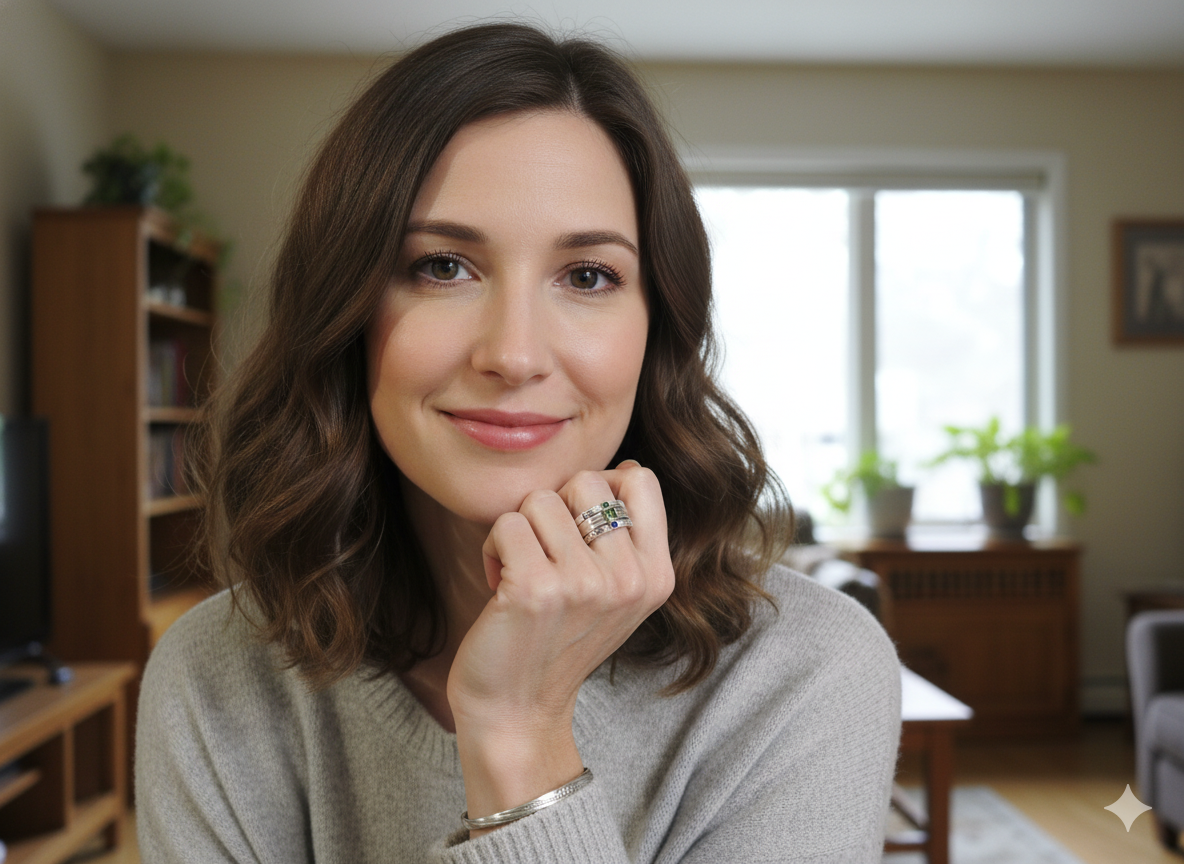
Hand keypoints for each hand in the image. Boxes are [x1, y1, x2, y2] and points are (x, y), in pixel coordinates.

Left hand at [447, 461, 674, 827]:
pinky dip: (493, 550)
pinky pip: (506, 524)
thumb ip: (627, 537)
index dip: (601, 488)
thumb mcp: (617, 594)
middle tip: (547, 556)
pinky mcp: (536, 590)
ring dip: (520, 532)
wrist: (518, 713)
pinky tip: (502, 587)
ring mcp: (585, 584)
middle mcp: (629, 579)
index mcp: (656, 576)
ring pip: (540, 499)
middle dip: (555, 509)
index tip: (579, 529)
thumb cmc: (557, 643)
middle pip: (586, 480)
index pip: (640, 480)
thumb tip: (626, 468)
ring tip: (524, 574)